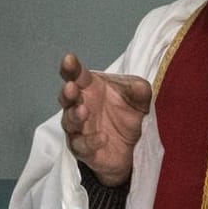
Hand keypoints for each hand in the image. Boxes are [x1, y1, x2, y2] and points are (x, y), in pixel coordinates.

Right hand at [58, 53, 151, 186]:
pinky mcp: (84, 149)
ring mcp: (79, 128)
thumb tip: (140, 88)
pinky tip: (102, 138)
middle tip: (71, 87)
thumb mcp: (139, 98)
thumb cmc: (128, 113)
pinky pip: (82, 146)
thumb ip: (139, 90)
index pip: (76, 75)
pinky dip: (90, 141)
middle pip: (67, 98)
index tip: (69, 58)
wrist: (133, 146)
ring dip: (74, 116)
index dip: (71, 67)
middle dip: (67, 92)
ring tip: (83, 111)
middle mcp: (80, 106)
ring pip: (69, 122)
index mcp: (90, 88)